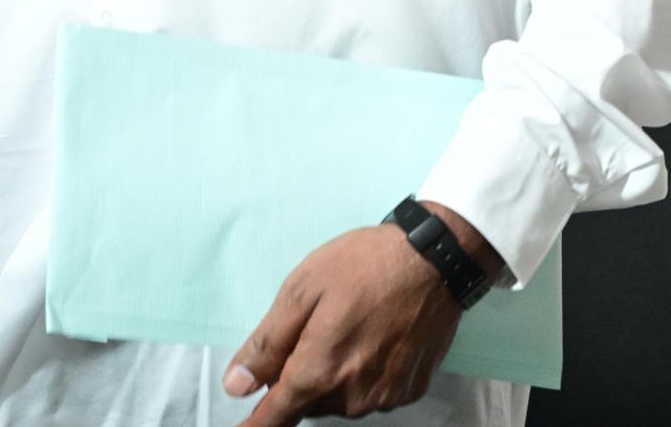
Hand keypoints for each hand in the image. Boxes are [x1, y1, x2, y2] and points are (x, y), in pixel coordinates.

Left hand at [221, 224, 462, 421]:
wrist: (434, 260)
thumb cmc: (362, 264)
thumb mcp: (303, 288)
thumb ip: (268, 343)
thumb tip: (236, 386)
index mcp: (319, 371)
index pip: (276, 416)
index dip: (256, 425)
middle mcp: (352, 397)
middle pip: (308, 404)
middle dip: (298, 379)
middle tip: (309, 330)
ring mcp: (384, 397)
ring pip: (340, 401)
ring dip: (331, 378)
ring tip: (344, 326)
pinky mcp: (410, 390)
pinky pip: (370, 394)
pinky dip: (361, 375)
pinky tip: (371, 338)